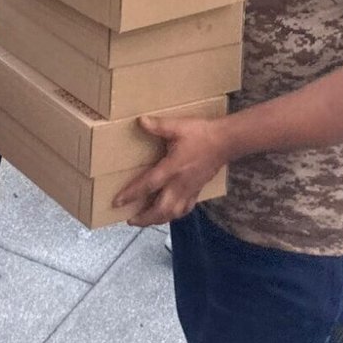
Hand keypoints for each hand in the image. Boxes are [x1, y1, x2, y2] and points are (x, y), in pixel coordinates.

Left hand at [113, 113, 229, 226]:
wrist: (225, 142)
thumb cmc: (200, 133)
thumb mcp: (177, 126)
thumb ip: (158, 126)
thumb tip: (140, 121)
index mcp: (172, 168)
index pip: (148, 185)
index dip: (131, 195)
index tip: (117, 202)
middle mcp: (180, 184)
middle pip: (160, 209)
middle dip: (144, 218)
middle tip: (130, 220)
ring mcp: (190, 190)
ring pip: (173, 213)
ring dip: (158, 220)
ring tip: (146, 221)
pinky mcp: (198, 190)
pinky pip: (185, 209)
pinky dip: (175, 215)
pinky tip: (170, 214)